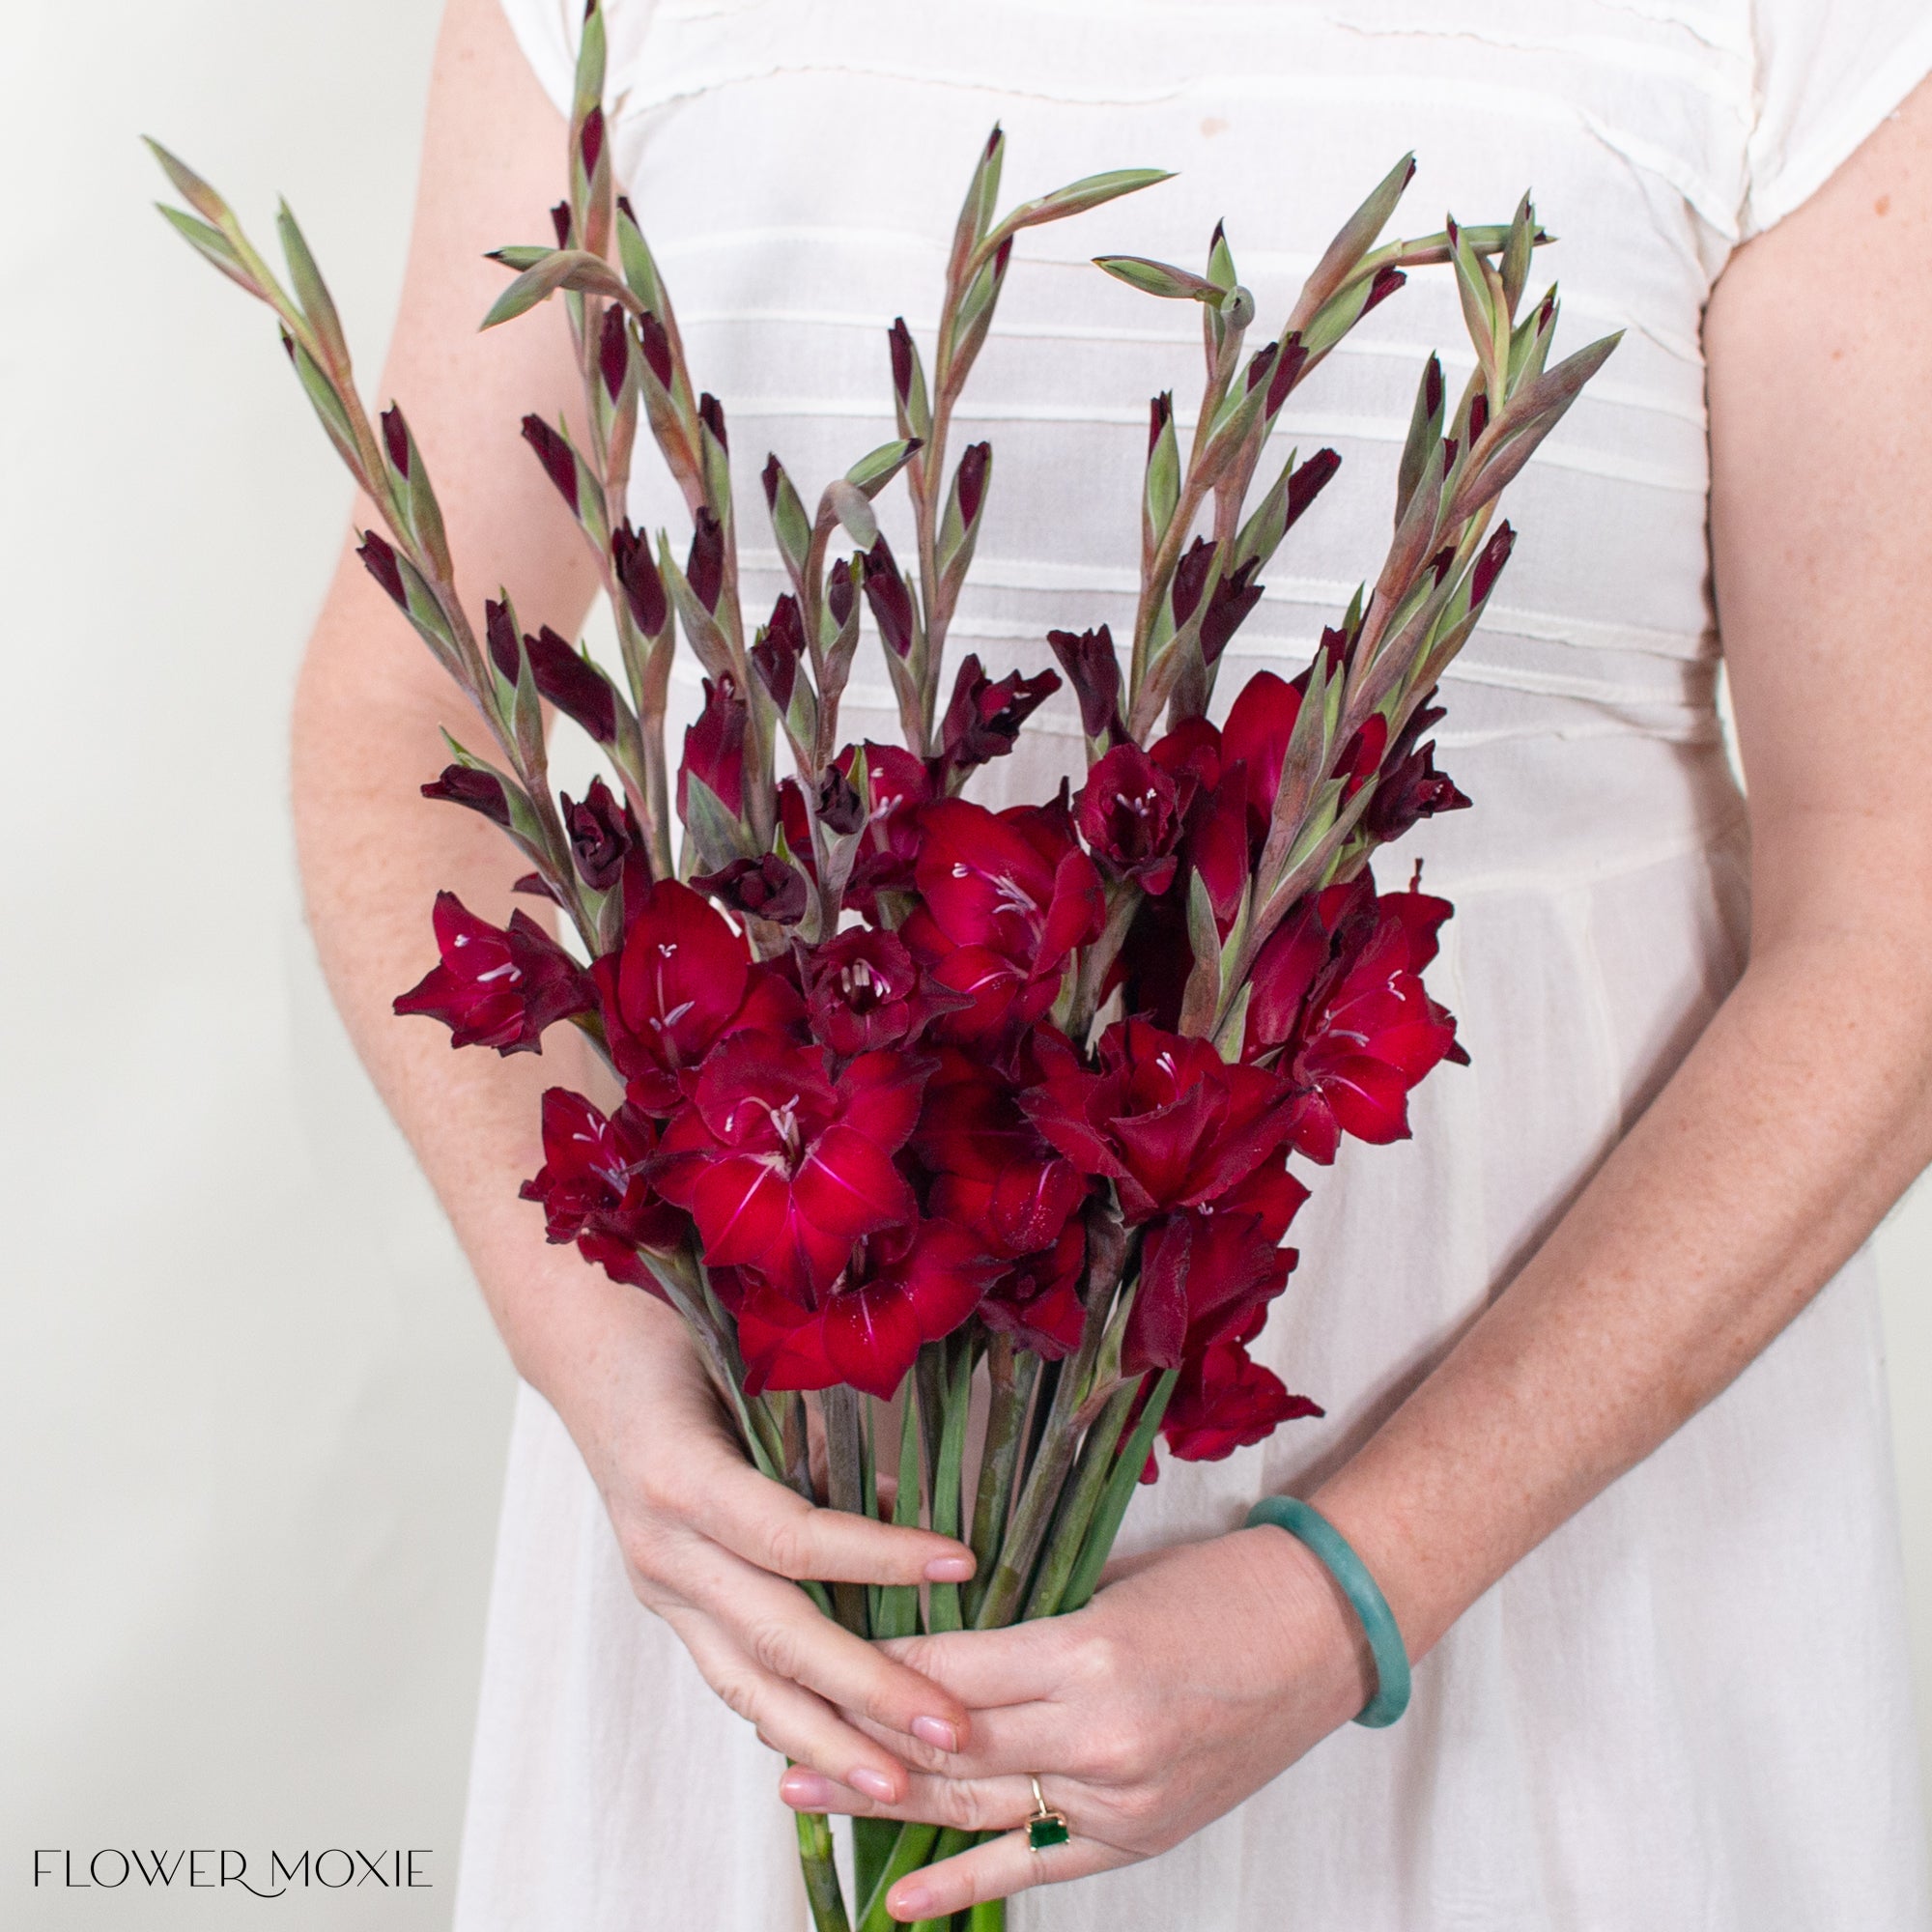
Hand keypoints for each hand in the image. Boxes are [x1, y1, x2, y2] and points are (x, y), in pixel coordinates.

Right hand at [551, 1287, 979, 1802]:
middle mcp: (661, 1545)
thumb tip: (912, 1503)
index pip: (789, 1536)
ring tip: (900, 1787)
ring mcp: (658, 1584)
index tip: (960, 1564)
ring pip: (742, 1683)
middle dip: (865, 1691)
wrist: (591, 1353)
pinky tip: (839, 1759)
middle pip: (772, 1635)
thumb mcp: (754, 1365)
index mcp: (678, 1474)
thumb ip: (823, 1435)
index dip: (875, 1556)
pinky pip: (727, 1675)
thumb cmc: (681, 1336)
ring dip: (826, 1740)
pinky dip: (783, 1721)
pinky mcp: (666, 1603)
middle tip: (950, 1728)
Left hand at [777, 1525, 1373, 1917]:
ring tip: (804, 1795)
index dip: (872, 1668)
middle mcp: (1097, 1735)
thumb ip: (1023, 1615)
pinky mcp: (1140, 1835)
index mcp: (1087, 1651)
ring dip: (885, 1803)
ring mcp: (1120, 1797)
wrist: (1326, 1628)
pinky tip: (898, 1894)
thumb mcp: (1110, 1579)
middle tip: (780, 1738)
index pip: (947, 1671)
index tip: (808, 1655)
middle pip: (947, 1746)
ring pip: (976, 1806)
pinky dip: (964, 1879)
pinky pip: (1035, 1864)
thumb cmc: (1221, 1583)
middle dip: (856, 1743)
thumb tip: (930, 1624)